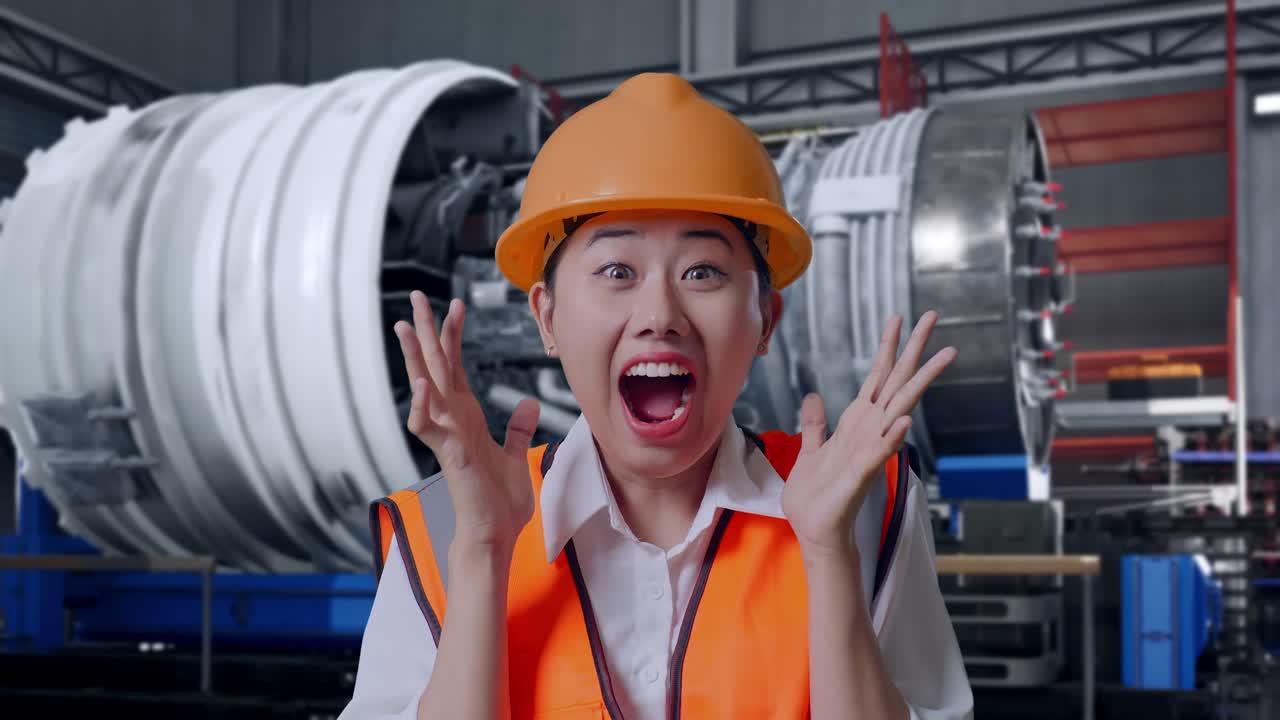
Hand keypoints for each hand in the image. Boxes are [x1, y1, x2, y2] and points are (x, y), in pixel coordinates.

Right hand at [394, 290, 540, 550]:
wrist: (494, 535)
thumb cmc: (500, 501)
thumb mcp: (516, 456)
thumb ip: (517, 429)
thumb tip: (527, 404)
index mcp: (466, 417)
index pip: (455, 367)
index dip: (453, 335)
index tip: (456, 304)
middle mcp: (452, 421)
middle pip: (434, 366)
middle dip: (427, 330)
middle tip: (416, 296)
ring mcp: (447, 436)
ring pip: (425, 389)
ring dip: (414, 359)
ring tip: (405, 327)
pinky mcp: (450, 456)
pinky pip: (430, 427)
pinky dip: (424, 406)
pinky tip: (422, 385)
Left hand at [781, 311, 956, 559]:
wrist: (816, 530)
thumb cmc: (816, 496)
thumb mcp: (810, 450)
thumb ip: (815, 424)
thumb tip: (814, 396)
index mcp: (857, 422)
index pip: (876, 376)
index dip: (888, 347)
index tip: (899, 317)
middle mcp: (870, 430)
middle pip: (896, 381)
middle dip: (914, 350)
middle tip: (934, 316)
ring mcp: (870, 450)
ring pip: (899, 408)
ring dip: (920, 383)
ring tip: (945, 355)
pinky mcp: (861, 474)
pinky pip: (879, 451)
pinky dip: (892, 436)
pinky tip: (905, 420)